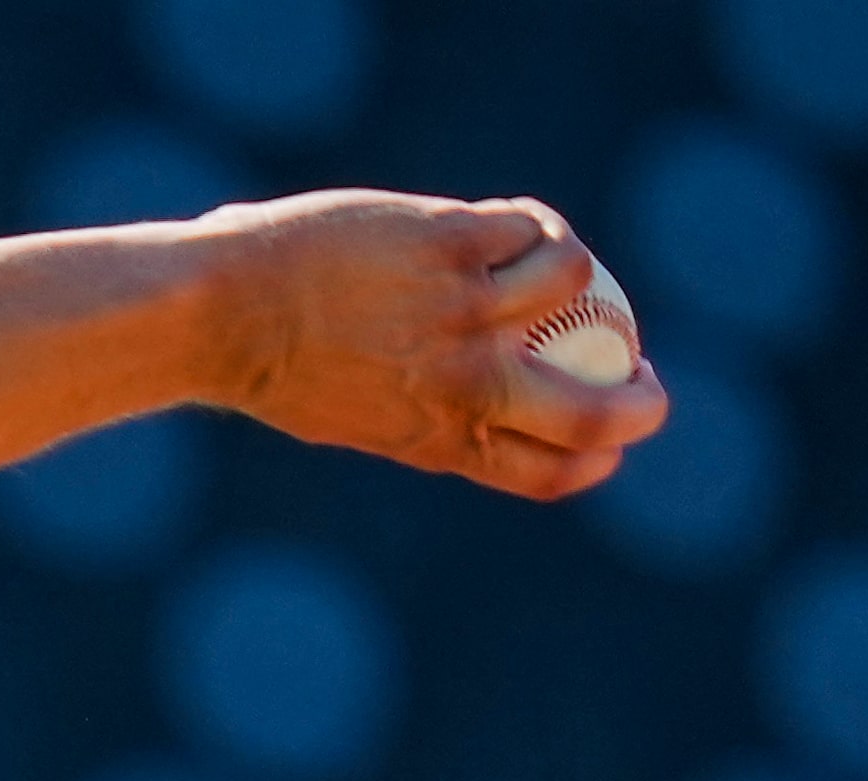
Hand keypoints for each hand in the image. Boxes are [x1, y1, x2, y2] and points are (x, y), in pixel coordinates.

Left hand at [197, 189, 668, 500]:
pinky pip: (529, 228)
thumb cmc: (268, 367)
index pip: (549, 473)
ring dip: (577, 274)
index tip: (610, 440)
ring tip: (553, 262)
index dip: (595, 459)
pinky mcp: (450, 243)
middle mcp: (462, 383)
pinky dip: (536, 223)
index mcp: (438, 439)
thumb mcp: (348, 416)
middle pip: (591, 412)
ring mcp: (461, 310)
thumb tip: (461, 411)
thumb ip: (416, 416)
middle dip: (641, 402)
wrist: (220, 314)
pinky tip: (514, 220)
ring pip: (573, 289)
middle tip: (646, 376)